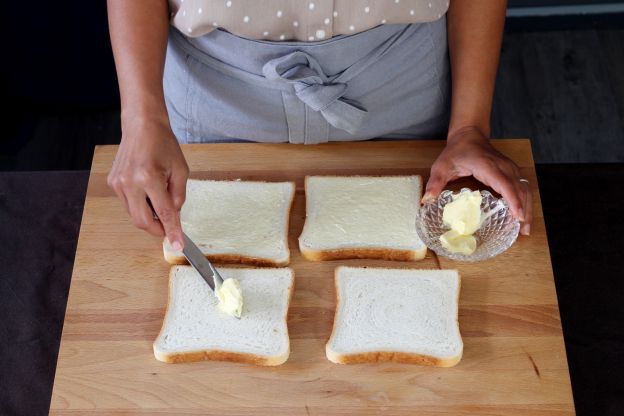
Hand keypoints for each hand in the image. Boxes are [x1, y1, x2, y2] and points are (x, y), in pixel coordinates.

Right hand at [107, 115, 188, 248]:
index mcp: (149, 178)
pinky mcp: (113, 183)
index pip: (163, 213)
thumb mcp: (180, 170)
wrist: (142, 126)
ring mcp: (118, 183)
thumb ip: (178, 196)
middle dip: (158, 229)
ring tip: (159, 198)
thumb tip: (174, 217)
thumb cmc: (163, 144)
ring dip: (149, 215)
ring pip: (134, 214)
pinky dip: (141, 204)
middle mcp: (130, 183)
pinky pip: (128, 204)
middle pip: (142, 221)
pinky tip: (148, 191)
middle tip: (169, 227)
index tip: (178, 244)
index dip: (172, 231)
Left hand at [424, 127, 531, 235]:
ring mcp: (509, 168)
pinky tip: (521, 216)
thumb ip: (435, 182)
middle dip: (524, 211)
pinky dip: (524, 201)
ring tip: (525, 229)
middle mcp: (503, 167)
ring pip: (525, 189)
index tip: (517, 217)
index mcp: (489, 166)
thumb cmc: (456, 151)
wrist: (469, 134)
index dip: (513, 201)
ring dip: (527, 208)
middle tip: (523, 232)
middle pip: (520, 190)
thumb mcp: (442, 165)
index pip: (505, 185)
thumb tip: (426, 200)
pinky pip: (522, 187)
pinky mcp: (511, 171)